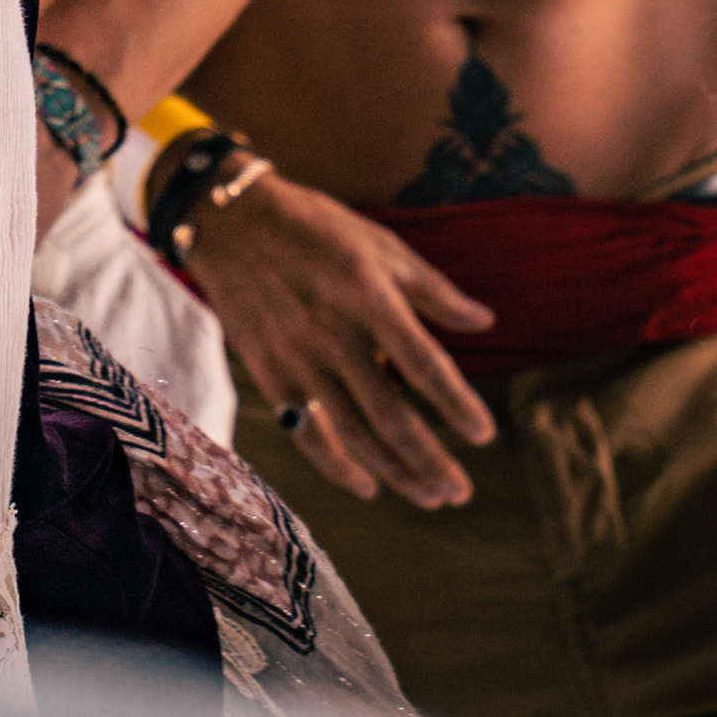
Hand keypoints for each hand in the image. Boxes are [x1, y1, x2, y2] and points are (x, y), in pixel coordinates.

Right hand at [186, 170, 499, 506]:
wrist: (229, 220)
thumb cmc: (315, 227)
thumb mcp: (380, 244)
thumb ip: (433, 288)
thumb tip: (486, 322)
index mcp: (369, 296)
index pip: (423, 363)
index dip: (457, 403)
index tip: (484, 435)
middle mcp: (334, 334)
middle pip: (391, 415)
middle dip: (431, 460)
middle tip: (460, 492)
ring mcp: (298, 358)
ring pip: (353, 434)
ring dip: (395, 472)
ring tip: (430, 496)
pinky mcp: (269, 373)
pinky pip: (306, 433)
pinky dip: (337, 466)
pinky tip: (367, 485)